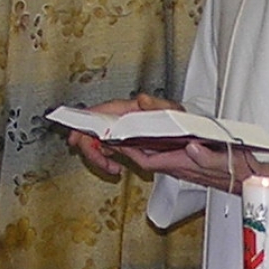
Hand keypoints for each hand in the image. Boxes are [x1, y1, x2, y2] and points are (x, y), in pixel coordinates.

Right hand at [66, 92, 183, 181]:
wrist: (192, 141)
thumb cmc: (183, 122)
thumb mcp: (173, 112)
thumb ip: (157, 106)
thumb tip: (141, 100)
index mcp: (131, 108)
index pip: (102, 111)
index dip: (85, 121)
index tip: (77, 135)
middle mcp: (124, 119)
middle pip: (94, 128)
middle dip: (89, 145)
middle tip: (97, 161)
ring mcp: (123, 132)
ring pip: (98, 141)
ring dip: (99, 157)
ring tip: (112, 168)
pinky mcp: (126, 144)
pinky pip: (107, 150)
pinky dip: (105, 159)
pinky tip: (115, 167)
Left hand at [113, 140, 268, 193]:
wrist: (252, 180)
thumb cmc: (240, 172)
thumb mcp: (227, 162)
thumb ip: (208, 158)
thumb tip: (192, 148)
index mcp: (184, 164)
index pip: (148, 158)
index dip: (129, 149)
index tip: (116, 138)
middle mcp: (179, 164)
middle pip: (146, 152)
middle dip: (129, 140)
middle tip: (116, 125)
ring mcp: (183, 162)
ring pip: (154, 150)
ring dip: (141, 138)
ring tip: (128, 124)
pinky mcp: (189, 159)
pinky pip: (164, 150)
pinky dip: (154, 140)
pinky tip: (150, 131)